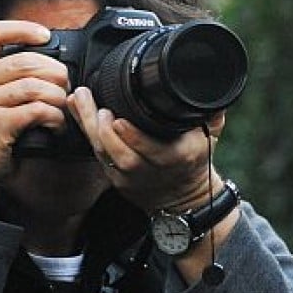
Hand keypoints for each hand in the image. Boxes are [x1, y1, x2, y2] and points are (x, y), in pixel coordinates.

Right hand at [0, 21, 69, 214]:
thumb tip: (43, 63)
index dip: (23, 29)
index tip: (45, 36)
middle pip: (25, 61)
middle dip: (54, 72)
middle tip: (64, 85)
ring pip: (35, 86)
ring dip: (58, 97)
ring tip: (62, 107)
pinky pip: (37, 110)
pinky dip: (55, 117)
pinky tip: (56, 124)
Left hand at [67, 86, 224, 213]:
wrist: (182, 198)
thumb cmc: (194, 161)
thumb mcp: (209, 138)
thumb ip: (211, 115)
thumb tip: (216, 95)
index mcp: (176, 158)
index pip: (152, 151)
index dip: (133, 138)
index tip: (118, 119)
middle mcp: (149, 169)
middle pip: (118, 151)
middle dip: (100, 127)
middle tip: (89, 101)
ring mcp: (129, 176)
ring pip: (103, 153)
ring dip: (87, 126)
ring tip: (79, 100)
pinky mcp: (114, 177)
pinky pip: (96, 154)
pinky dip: (84, 132)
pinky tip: (76, 112)